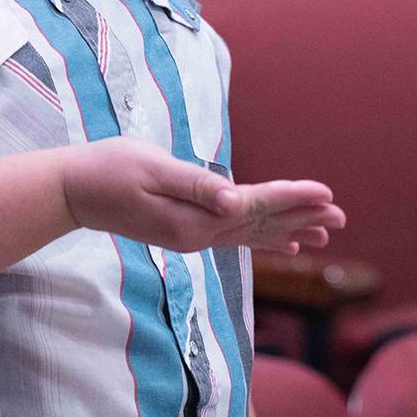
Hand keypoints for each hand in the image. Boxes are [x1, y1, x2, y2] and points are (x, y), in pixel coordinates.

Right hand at [58, 137, 344, 254]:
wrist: (73, 192)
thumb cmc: (109, 170)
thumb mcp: (152, 169)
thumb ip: (194, 185)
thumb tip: (232, 201)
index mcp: (194, 219)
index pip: (255, 207)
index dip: (293, 198)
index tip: (326, 193)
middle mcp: (199, 235)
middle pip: (261, 224)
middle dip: (303, 217)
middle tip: (343, 215)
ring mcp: (193, 237)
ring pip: (253, 233)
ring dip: (290, 229)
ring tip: (327, 232)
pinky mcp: (186, 231)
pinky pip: (235, 237)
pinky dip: (263, 239)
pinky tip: (287, 247)